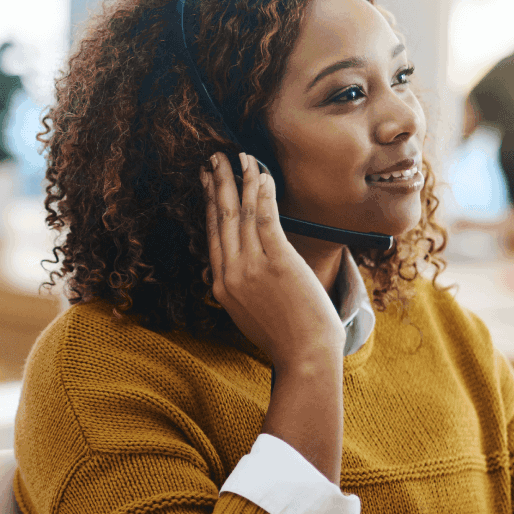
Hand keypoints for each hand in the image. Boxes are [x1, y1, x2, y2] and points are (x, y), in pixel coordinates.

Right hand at [201, 152, 344, 368]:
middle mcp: (230, 273)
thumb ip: (242, 289)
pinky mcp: (277, 262)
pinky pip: (265, 219)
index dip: (211, 203)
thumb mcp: (250, 313)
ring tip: (240, 157)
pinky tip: (262, 175)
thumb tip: (243, 269)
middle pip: (221, 218)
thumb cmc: (287, 337)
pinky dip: (262, 193)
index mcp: (222, 285)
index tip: (209, 181)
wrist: (305, 357)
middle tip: (215, 158)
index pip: (213, 234)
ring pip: (241, 213)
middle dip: (218, 184)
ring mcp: (251, 268)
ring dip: (240, 180)